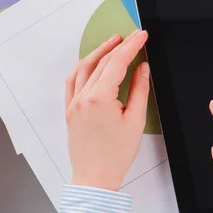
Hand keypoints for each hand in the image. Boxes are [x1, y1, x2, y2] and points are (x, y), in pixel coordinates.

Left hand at [65, 30, 150, 190]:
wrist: (95, 177)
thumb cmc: (116, 154)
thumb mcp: (135, 121)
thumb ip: (139, 90)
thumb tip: (142, 69)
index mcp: (100, 98)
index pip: (117, 63)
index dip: (132, 46)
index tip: (142, 35)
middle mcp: (83, 96)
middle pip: (102, 62)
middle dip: (119, 46)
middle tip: (133, 36)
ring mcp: (73, 102)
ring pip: (84, 67)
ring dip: (99, 52)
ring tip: (113, 42)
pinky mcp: (70, 109)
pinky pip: (73, 81)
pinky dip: (83, 67)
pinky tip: (91, 63)